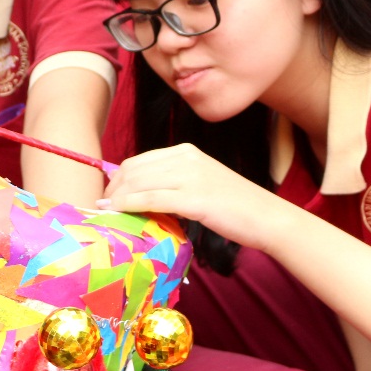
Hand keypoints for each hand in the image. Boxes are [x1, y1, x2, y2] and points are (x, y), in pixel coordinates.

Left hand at [98, 144, 293, 252]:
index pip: (139, 160)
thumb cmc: (235, 207)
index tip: (108, 196)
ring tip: (105, 213)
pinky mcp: (194, 198)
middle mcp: (186, 158)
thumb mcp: (202, 184)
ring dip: (116, 198)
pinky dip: (128, 205)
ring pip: (138, 183)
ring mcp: (190, 176)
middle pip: (134, 170)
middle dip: (112, 189)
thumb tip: (142, 195)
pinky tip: (117, 213)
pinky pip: (150, 198)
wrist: (268, 218)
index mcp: (186, 152)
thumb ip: (174, 183)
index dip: (118, 179)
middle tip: (102, 208)